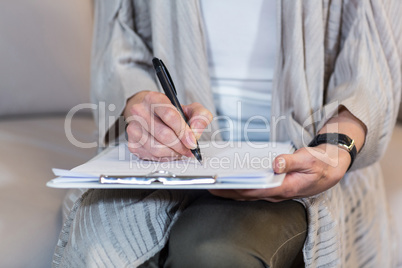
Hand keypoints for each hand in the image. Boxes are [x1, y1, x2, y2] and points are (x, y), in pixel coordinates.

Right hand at [124, 90, 212, 160]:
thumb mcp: (190, 109)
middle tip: (189, 149)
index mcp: (154, 98)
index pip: (169, 115)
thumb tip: (196, 132)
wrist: (151, 115)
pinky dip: (165, 158)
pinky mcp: (132, 144)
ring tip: (180, 150)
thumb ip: (200, 117)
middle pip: (164, 134)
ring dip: (173, 153)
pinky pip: (151, 156)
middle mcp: (140, 112)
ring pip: (157, 148)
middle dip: (181, 145)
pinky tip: (170, 152)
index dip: (183, 131)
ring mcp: (134, 128)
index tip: (192, 141)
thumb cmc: (170, 112)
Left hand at [209, 144, 350, 201]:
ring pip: (250, 194)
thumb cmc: (320, 165)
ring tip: (215, 184)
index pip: (254, 190)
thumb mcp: (309, 159)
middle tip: (208, 185)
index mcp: (284, 188)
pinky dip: (242, 186)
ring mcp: (275, 192)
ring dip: (232, 190)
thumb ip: (292, 161)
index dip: (235, 189)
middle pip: (247, 194)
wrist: (331, 170)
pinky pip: (255, 189)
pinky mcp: (274, 188)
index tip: (219, 185)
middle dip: (228, 192)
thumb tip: (276, 163)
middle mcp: (277, 193)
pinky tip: (232, 180)